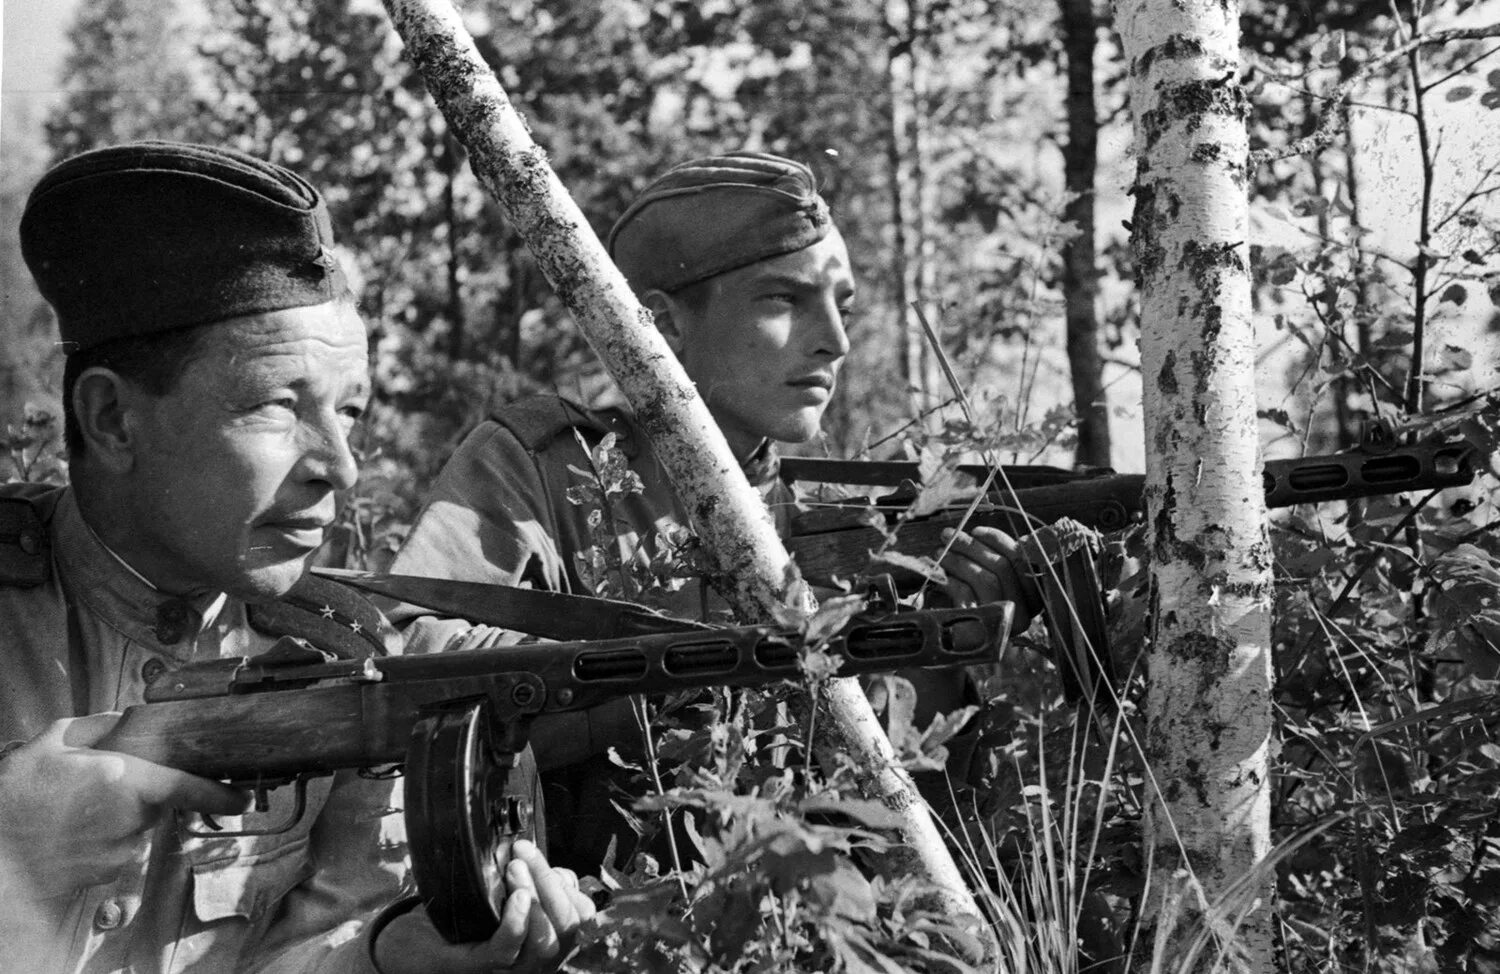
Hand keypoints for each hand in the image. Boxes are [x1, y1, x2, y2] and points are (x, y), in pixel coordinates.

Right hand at [0, 714, 249, 899]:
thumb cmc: (18, 794)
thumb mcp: (54, 741)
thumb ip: (99, 726)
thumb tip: (126, 720)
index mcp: (125, 781)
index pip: (189, 788)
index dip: (221, 794)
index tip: (243, 797)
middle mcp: (131, 819)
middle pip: (160, 802)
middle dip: (143, 792)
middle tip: (102, 784)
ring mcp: (121, 850)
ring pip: (140, 826)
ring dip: (122, 816)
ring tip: (78, 808)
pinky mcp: (108, 873)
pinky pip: (122, 848)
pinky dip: (107, 837)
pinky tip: (76, 830)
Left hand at [374, 840, 595, 973]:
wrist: (416, 943)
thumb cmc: (463, 918)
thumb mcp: (502, 895)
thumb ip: (527, 881)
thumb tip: (542, 859)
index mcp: (547, 937)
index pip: (580, 914)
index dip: (571, 885)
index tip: (544, 857)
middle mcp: (536, 958)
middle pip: (567, 925)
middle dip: (552, 883)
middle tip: (526, 853)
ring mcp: (511, 967)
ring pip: (544, 941)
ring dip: (536, 897)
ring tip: (516, 869)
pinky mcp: (481, 967)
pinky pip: (508, 949)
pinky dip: (517, 921)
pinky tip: (517, 897)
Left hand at [937, 526, 1040, 630]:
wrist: (948, 645)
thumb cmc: (967, 606)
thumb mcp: (984, 584)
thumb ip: (992, 562)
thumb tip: (980, 534)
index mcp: (1031, 598)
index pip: (1023, 560)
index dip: (999, 541)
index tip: (976, 530)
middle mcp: (1024, 614)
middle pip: (1002, 566)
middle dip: (972, 546)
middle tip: (949, 535)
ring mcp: (1004, 624)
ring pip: (986, 578)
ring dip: (959, 560)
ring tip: (941, 553)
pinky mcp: (980, 631)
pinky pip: (967, 595)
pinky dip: (951, 580)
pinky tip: (940, 576)